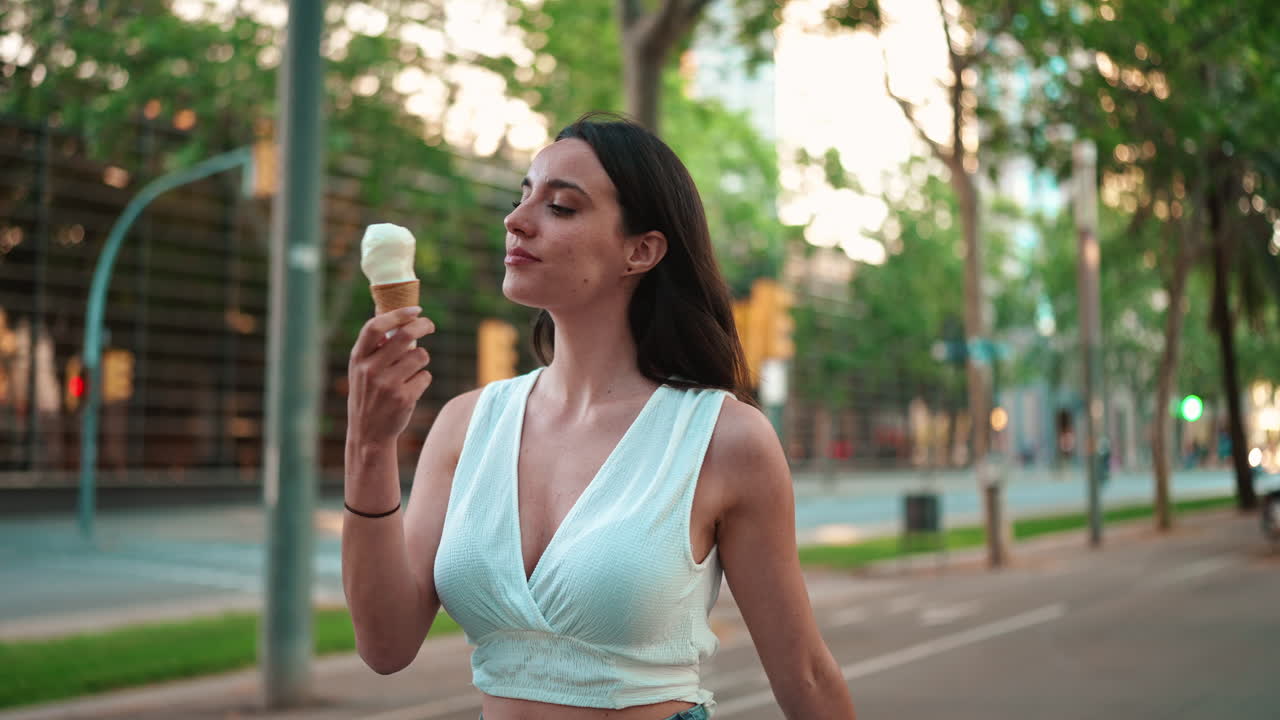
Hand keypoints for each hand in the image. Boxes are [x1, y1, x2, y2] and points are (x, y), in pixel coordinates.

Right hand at [347, 306, 435, 447]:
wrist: (369, 434)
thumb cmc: (369, 395)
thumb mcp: (362, 370)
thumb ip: (374, 346)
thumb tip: (391, 313)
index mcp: (358, 358)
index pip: (376, 327)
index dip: (397, 314)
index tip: (415, 309)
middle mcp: (370, 369)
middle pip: (405, 335)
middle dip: (423, 325)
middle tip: (430, 325)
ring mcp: (387, 384)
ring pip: (420, 356)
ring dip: (422, 359)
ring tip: (411, 371)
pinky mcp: (404, 398)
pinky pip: (425, 376)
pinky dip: (422, 380)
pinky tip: (411, 390)